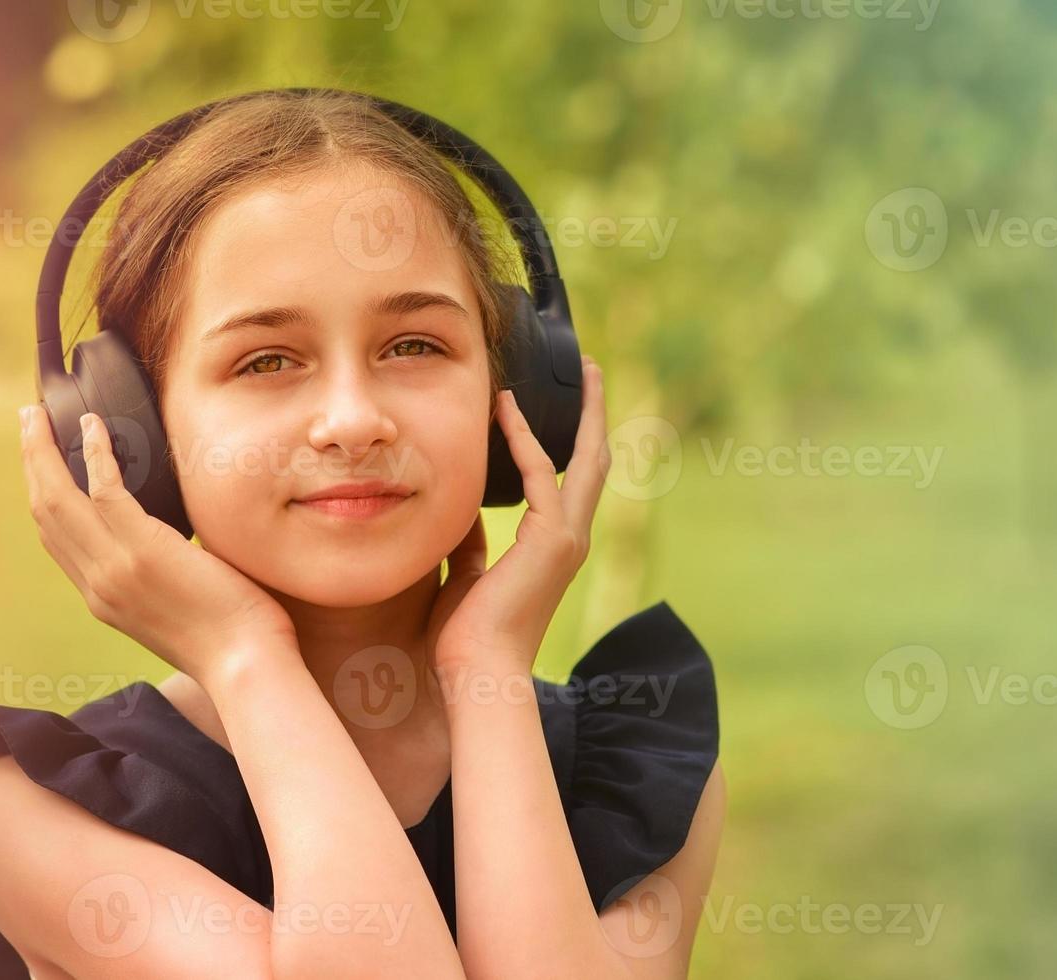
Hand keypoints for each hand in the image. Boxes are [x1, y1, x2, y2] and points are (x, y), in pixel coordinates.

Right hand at [18, 405, 298, 687]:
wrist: (246, 665)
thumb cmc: (233, 638)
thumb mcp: (178, 605)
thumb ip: (163, 574)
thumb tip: (183, 540)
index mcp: (103, 597)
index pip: (56, 540)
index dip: (43, 495)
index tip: (41, 462)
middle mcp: (97, 584)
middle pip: (44, 513)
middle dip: (32, 462)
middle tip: (29, 422)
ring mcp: (114, 568)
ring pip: (58, 497)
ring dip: (43, 450)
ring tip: (40, 415)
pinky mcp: (141, 550)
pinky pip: (104, 490)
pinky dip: (96, 452)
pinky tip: (94, 425)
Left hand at [425, 355, 608, 676]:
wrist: (476, 672)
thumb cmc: (465, 636)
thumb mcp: (467, 576)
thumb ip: (472, 543)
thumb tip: (461, 516)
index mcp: (555, 548)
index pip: (570, 480)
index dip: (568, 439)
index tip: (555, 404)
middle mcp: (571, 538)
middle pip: (596, 462)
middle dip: (596, 414)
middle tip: (593, 371)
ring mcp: (567, 538)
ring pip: (587, 459)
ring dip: (584, 412)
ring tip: (582, 371)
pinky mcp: (551, 538)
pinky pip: (540, 472)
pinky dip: (522, 437)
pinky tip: (506, 408)